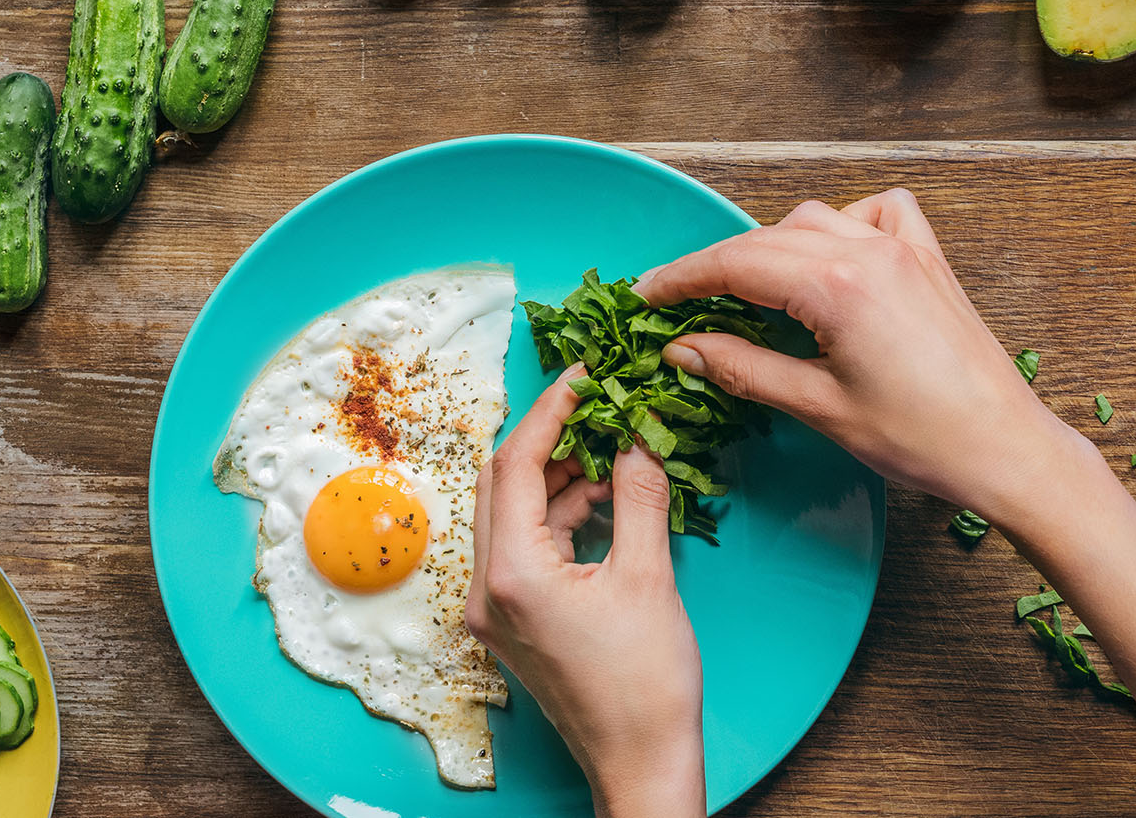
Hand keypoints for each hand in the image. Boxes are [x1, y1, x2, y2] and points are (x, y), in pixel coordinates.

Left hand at [467, 368, 703, 817]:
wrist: (640, 761)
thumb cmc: (646, 684)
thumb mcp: (649, 576)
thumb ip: (637, 494)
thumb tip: (639, 433)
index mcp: (513, 574)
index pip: (514, 463)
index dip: (551, 409)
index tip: (587, 375)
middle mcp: (487, 589)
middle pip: (498, 481)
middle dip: (547, 438)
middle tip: (599, 406)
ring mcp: (494, 608)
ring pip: (509, 512)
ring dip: (555, 476)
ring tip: (613, 451)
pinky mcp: (512, 621)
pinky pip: (523, 544)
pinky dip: (557, 514)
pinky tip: (603, 499)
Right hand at [633, 189, 1092, 529]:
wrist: (1005, 448)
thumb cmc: (922, 438)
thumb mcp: (819, 407)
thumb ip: (746, 369)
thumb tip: (685, 349)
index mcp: (838, 285)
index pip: (736, 263)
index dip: (682, 278)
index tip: (645, 295)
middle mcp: (870, 251)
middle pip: (767, 239)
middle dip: (716, 266)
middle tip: (677, 301)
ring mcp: (905, 250)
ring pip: (816, 220)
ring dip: (774, 247)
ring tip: (747, 291)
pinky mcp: (930, 262)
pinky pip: (877, 213)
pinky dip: (845, 224)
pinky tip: (833, 259)